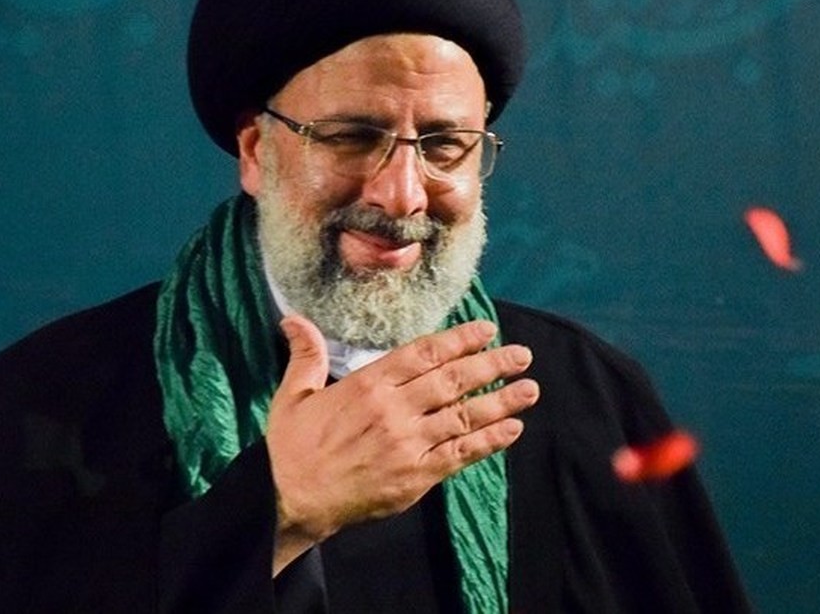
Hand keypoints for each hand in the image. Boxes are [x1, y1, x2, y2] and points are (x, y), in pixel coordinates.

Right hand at [266, 315, 538, 570]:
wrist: (288, 499)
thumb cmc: (292, 446)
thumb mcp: (294, 395)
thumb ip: (306, 355)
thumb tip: (294, 319)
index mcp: (368, 384)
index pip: (424, 353)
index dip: (460, 340)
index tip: (487, 330)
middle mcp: (393, 409)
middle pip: (453, 380)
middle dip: (492, 364)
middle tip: (522, 354)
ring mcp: (408, 443)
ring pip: (464, 416)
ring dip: (502, 401)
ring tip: (530, 389)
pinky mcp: (415, 475)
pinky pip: (460, 454)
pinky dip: (489, 441)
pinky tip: (512, 429)